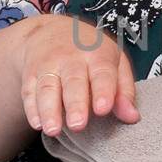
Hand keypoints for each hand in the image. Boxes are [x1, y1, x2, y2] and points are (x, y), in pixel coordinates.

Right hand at [13, 13, 140, 135]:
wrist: (51, 31)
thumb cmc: (91, 52)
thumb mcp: (115, 62)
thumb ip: (124, 91)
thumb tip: (132, 117)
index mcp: (98, 54)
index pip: (102, 73)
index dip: (103, 90)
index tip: (103, 109)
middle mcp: (71, 58)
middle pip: (73, 81)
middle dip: (75, 104)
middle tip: (78, 124)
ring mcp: (48, 64)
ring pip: (47, 87)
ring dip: (49, 110)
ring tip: (53, 130)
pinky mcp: (30, 74)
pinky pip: (29, 91)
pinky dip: (31, 108)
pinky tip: (37, 123)